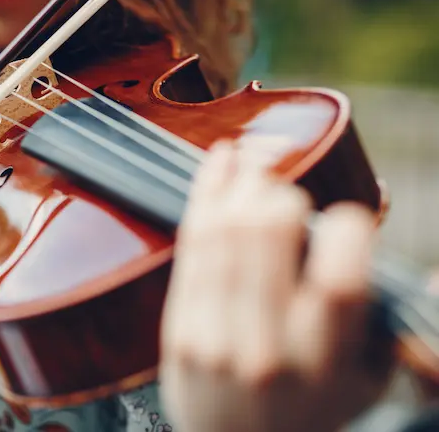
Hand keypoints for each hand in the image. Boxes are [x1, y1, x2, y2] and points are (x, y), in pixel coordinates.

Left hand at [159, 141, 392, 431]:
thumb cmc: (311, 408)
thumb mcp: (364, 378)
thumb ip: (376, 318)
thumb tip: (387, 249)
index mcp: (323, 361)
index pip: (339, 277)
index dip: (347, 228)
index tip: (346, 219)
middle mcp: (267, 347)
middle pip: (269, 235)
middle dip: (283, 193)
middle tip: (290, 189)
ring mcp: (214, 336)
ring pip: (226, 231)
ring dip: (244, 183)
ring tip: (258, 159)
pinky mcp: (178, 328)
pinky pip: (191, 246)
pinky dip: (207, 195)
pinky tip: (222, 161)